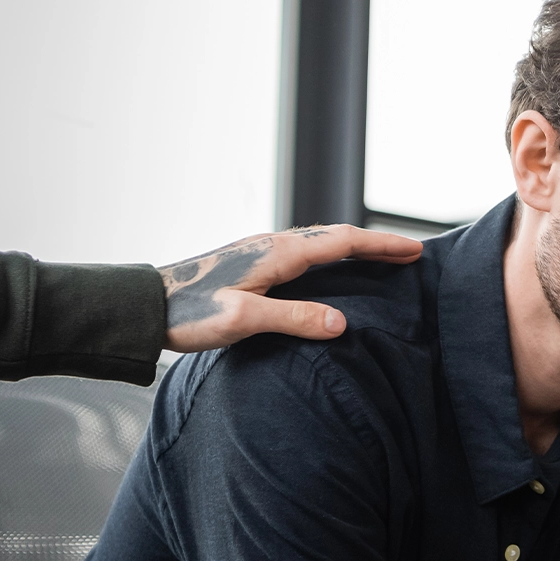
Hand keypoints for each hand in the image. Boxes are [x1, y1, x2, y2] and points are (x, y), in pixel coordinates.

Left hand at [160, 224, 422, 351]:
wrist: (146, 306)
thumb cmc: (189, 314)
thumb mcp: (244, 320)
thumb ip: (294, 319)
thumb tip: (342, 323)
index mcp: (278, 254)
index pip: (343, 243)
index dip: (381, 246)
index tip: (414, 249)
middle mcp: (273, 245)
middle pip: (336, 237)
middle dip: (375, 244)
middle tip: (409, 253)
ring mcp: (261, 252)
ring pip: (319, 243)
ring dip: (353, 247)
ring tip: (378, 259)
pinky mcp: (251, 264)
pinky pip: (303, 253)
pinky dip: (330, 256)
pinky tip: (329, 271)